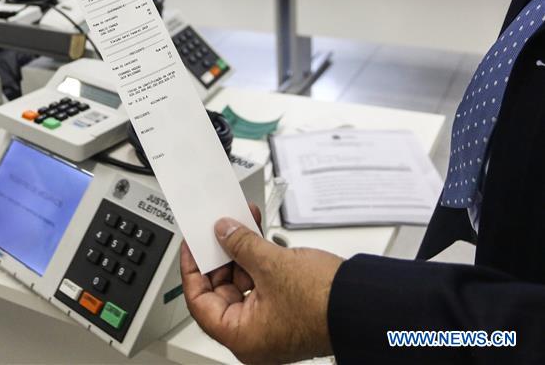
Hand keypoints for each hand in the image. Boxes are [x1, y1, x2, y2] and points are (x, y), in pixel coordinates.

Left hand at [180, 205, 343, 363]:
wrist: (367, 304)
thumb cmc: (325, 303)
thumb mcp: (272, 264)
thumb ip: (240, 245)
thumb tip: (222, 232)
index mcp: (242, 336)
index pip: (199, 302)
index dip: (192, 269)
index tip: (191, 245)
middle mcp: (254, 335)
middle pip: (221, 290)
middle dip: (221, 255)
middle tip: (216, 228)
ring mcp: (271, 322)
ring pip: (243, 282)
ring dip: (241, 252)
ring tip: (240, 222)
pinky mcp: (286, 309)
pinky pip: (262, 282)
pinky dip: (258, 258)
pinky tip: (257, 232)